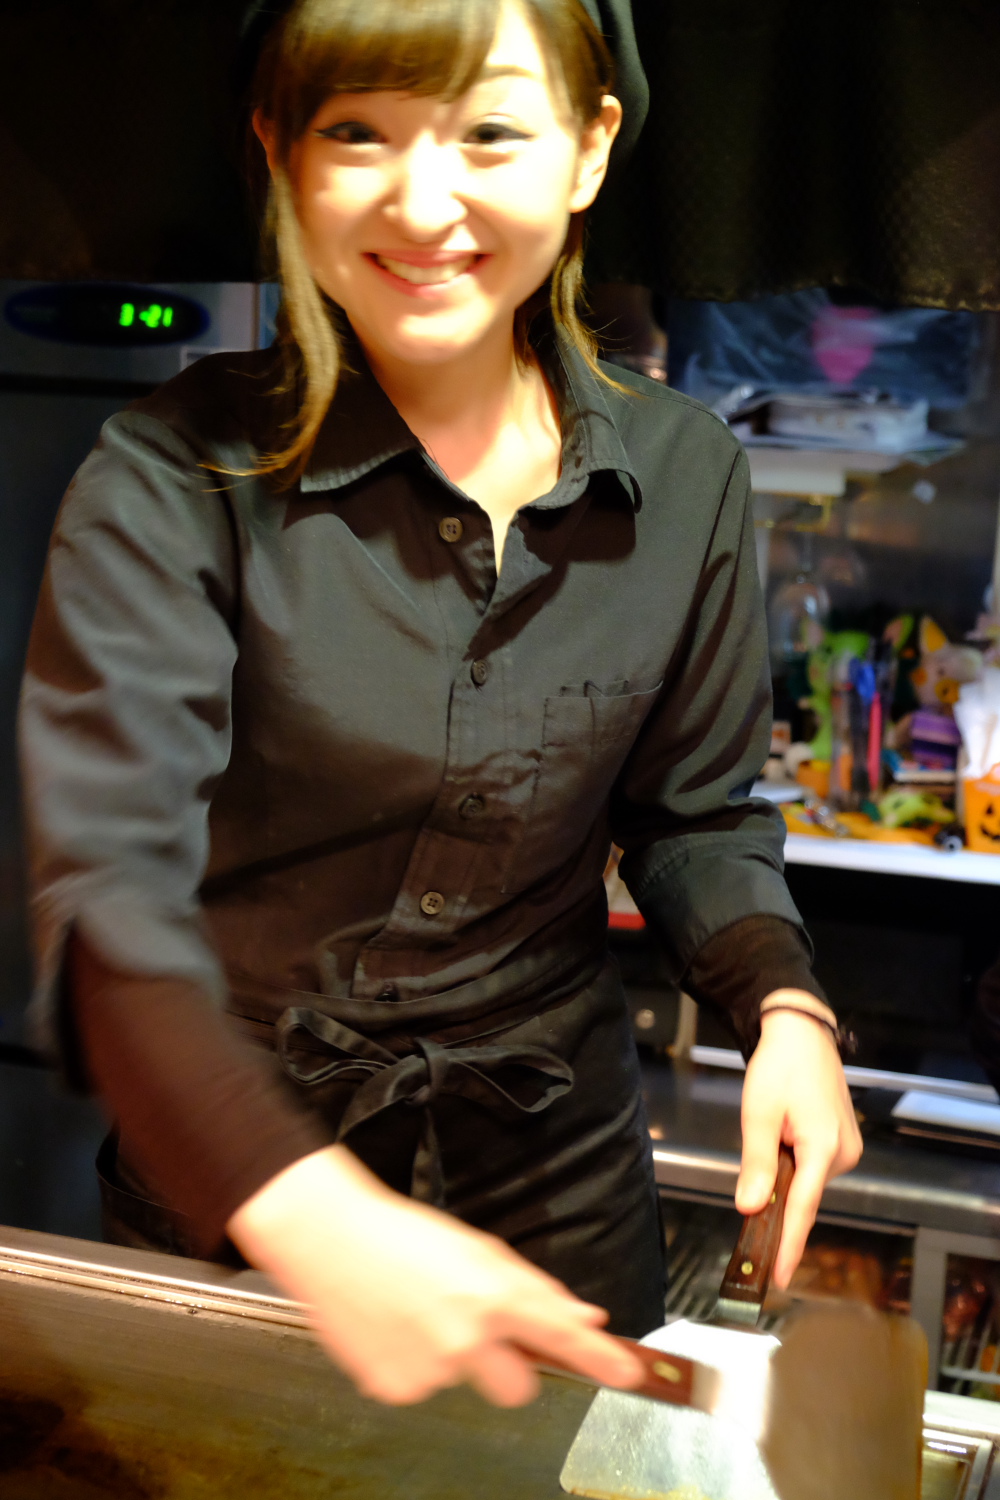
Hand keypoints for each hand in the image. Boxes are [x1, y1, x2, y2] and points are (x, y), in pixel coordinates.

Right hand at [228, 1144, 642, 1406]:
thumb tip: (585, 1314)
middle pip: (518, 1388)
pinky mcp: (392, 1389)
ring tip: (417, 1312)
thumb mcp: (476, 1248)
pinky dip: (411, 1365)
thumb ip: (532, 1288)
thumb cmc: (403, 1232)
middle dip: (507, 1367)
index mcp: (491, 1294)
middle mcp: (465, 1339)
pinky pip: (420, 1388)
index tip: (632, 1374)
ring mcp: (427, 1370)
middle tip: (476, 1330)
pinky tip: (393, 1327)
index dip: (602, 1359)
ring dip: (451, 1358)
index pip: (562, 1336)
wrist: (329, 1237)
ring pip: (462, 1383)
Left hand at [735, 997, 861, 1287]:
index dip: (789, 1245)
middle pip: (804, 1195)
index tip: (778, 1276)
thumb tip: (750, 1208)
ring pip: (807, 1181)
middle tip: (751, 1182)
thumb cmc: (779, 1068)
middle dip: (778, 1200)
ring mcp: (848, 1148)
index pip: (803, 1208)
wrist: (802, 1035)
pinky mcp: (844, 1142)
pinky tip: (782, 1137)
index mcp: (824, 1148)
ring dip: (785, 1175)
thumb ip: (756, 1164)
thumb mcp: (758, 1115)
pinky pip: (814, 1167)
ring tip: (769, 1131)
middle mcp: (844, 1154)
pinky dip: (795, 1165)